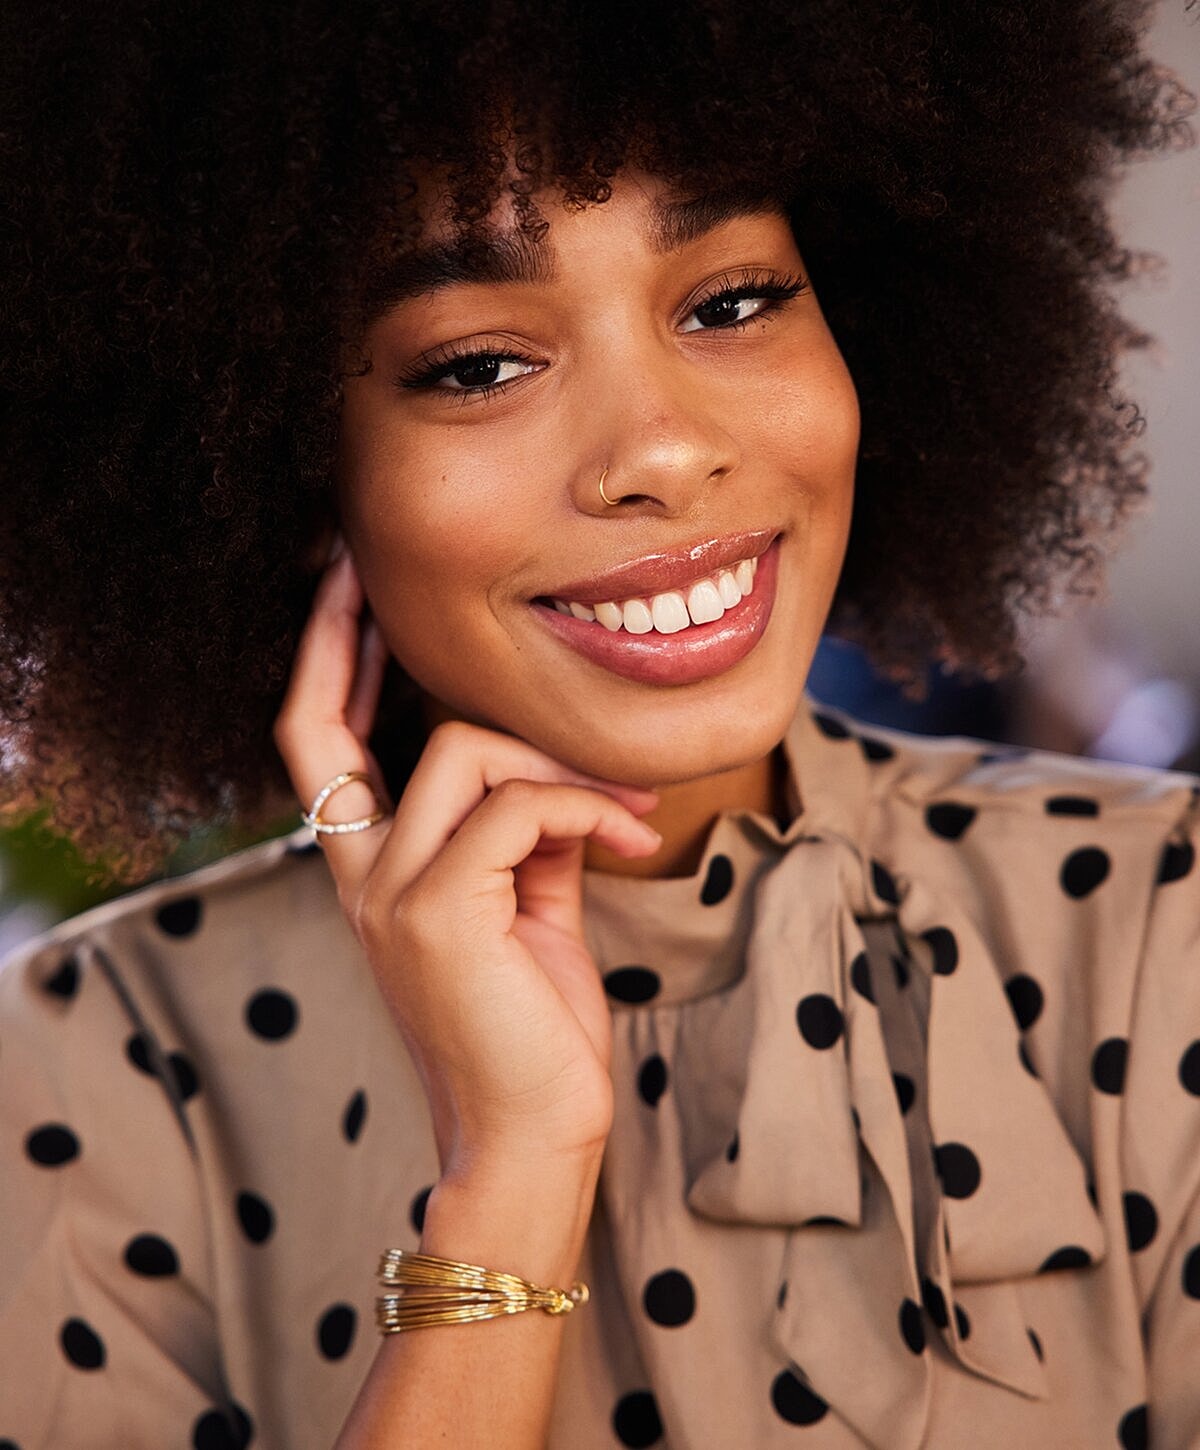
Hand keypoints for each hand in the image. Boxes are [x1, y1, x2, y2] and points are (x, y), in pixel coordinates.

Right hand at [274, 549, 661, 1174]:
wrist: (533, 1135)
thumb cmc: (533, 1028)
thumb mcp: (526, 908)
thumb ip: (524, 832)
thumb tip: (556, 773)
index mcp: (371, 876)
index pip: (315, 748)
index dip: (320, 661)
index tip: (344, 587)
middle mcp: (360, 879)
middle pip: (331, 725)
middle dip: (348, 636)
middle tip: (379, 579)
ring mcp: (390, 894)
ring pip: (463, 751)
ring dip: (559, 762)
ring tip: (626, 802)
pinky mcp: (440, 911)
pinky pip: (519, 804)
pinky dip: (584, 805)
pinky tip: (629, 835)